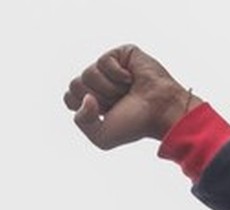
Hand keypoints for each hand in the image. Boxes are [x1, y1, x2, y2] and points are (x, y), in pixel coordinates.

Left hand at [63, 44, 201, 149]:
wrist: (160, 112)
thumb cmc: (135, 125)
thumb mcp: (101, 136)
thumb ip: (82, 121)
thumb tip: (86, 96)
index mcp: (92, 99)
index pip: (69, 97)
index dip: (84, 108)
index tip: (106, 114)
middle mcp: (99, 82)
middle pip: (75, 84)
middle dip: (97, 98)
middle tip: (118, 102)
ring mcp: (110, 67)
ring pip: (88, 73)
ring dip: (109, 88)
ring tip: (127, 91)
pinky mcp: (122, 53)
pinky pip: (104, 61)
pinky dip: (117, 74)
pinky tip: (131, 79)